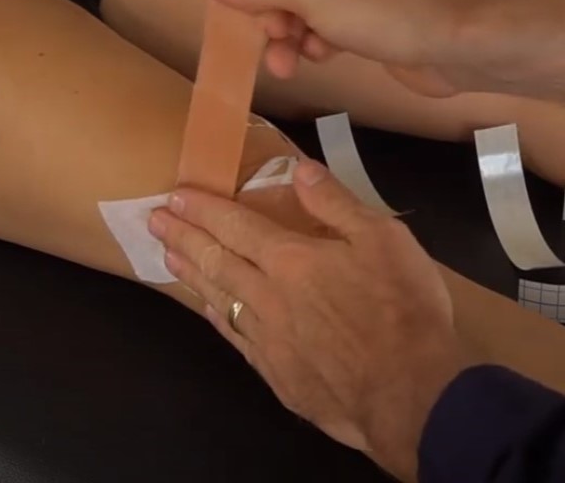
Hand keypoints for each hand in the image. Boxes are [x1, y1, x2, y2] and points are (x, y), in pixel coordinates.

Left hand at [148, 160, 476, 480]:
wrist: (409, 394)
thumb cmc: (403, 310)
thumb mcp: (384, 240)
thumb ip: (336, 204)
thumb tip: (299, 170)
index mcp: (292, 260)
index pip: (236, 226)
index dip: (204, 209)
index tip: (176, 196)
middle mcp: (269, 297)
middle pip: (216, 261)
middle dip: (184, 237)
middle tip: (154, 222)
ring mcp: (269, 339)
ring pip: (219, 299)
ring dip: (192, 275)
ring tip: (168, 259)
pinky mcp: (277, 375)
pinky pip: (237, 338)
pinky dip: (218, 318)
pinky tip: (210, 311)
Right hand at [204, 0, 508, 95]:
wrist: (457, 42)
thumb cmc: (384, 5)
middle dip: (267, 6)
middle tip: (267, 35)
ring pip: (301, 1)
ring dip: (288, 32)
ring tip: (287, 61)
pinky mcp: (367, 14)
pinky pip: (325, 22)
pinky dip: (315, 40)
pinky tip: (319, 57)